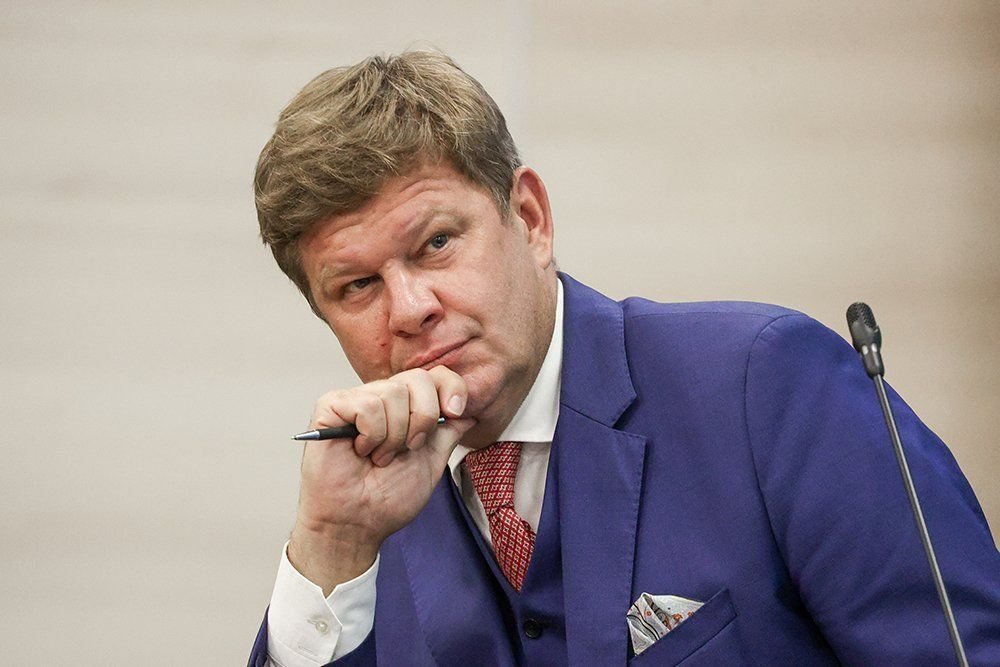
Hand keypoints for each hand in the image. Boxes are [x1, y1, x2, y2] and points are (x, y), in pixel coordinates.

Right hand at [288, 366, 474, 594]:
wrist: (357, 523)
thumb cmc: (388, 499)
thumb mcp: (431, 462)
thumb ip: (448, 434)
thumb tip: (470, 412)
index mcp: (406, 408)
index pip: (434, 376)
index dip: (451, 388)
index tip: (455, 412)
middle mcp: (382, 398)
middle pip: (418, 378)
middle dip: (423, 418)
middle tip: (409, 448)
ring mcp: (356, 400)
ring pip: (393, 393)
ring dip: (394, 436)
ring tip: (379, 457)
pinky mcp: (331, 406)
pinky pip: (367, 405)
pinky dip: (372, 434)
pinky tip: (360, 450)